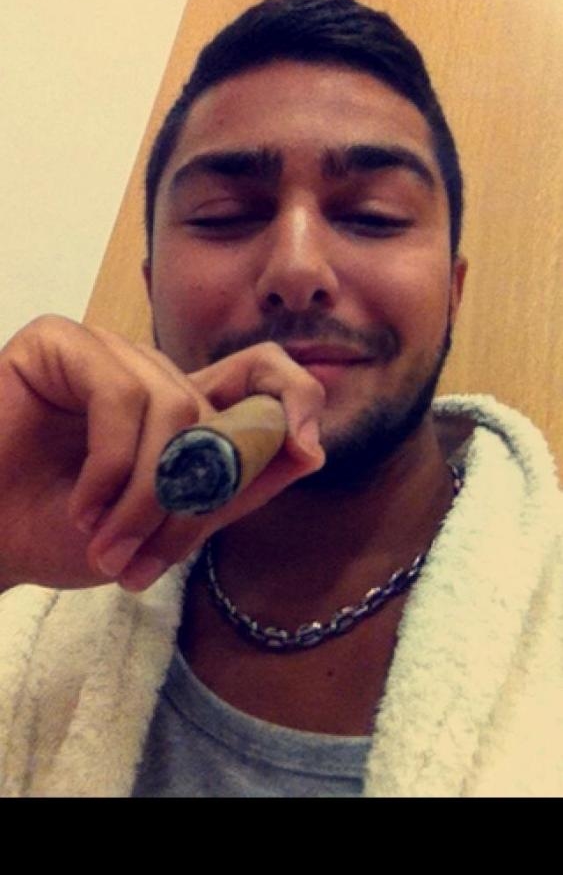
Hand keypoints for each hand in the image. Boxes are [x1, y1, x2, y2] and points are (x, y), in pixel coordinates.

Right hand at [0, 316, 324, 591]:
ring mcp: (105, 353)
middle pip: (216, 410)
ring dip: (144, 494)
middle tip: (147, 558)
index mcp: (179, 409)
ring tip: (107, 542)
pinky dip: (110, 465)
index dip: (296, 395)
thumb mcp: (166, 527)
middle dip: (190, 499)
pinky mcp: (59, 343)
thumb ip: (234, 490)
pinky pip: (120, 395)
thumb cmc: (61, 534)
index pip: (260, 372)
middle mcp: (149, 373)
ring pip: (172, 407)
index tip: (308, 447)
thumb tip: (310, 451)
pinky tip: (81, 505)